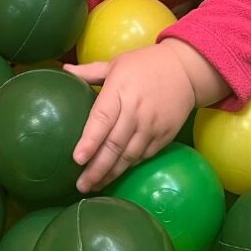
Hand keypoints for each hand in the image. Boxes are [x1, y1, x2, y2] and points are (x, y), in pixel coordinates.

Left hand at [63, 43, 196, 193]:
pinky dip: (129, 166)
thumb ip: (89, 72)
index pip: (102, 119)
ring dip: (111, 173)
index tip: (77, 159)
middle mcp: (136, 110)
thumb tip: (64, 70)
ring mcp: (152, 125)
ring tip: (95, 186)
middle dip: (96, 168)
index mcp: (120, 90)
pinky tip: (116, 174)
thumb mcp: (116, 64)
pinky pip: (144, 155)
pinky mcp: (164, 135)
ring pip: (129, 155)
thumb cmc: (145, 65)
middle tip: (81, 185)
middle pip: (114, 145)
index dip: (90, 141)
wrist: (185, 69)